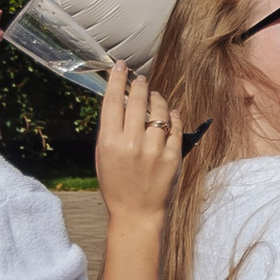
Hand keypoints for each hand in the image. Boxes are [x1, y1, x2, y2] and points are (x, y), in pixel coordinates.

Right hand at [95, 62, 181, 222]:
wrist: (137, 213)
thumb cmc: (116, 184)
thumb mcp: (103, 157)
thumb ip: (111, 131)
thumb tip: (119, 103)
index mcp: (109, 143)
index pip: (112, 102)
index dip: (116, 80)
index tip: (121, 66)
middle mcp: (131, 143)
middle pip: (137, 101)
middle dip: (139, 85)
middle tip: (141, 79)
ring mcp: (153, 150)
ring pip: (160, 111)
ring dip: (158, 99)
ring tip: (155, 97)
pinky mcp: (173, 157)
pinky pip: (176, 127)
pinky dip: (174, 116)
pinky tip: (171, 113)